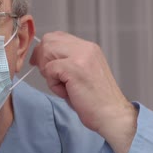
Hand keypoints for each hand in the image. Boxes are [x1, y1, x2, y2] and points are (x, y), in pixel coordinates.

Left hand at [30, 31, 136, 152]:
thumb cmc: (95, 101)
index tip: (40, 64)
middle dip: (42, 59)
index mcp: (88, 48)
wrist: (112, 116)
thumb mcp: (81, 74)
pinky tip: (67, 92)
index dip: (44, 49)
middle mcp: (86, 48)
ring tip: (64, 86)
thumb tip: (42, 57)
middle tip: (51, 78)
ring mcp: (81, 56)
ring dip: (49, 72)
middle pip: (49, 40)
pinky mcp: (74, 68)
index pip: (57, 36)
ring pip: (47, 52)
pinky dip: (53, 84)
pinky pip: (50, 69)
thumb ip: (67, 61)